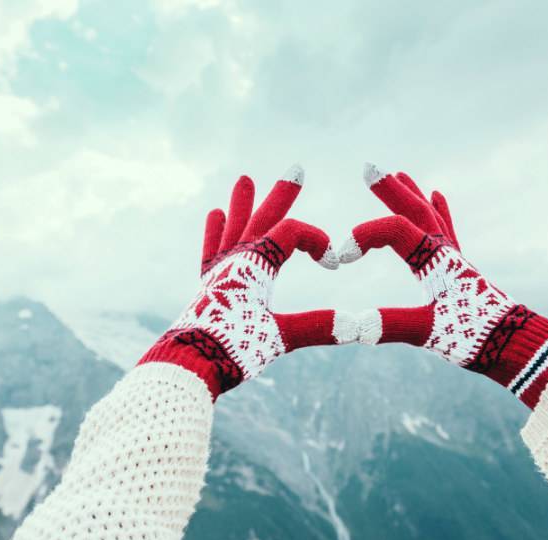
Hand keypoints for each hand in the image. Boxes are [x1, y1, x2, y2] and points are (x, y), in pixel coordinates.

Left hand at [140, 165, 356, 398]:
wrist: (190, 360)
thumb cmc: (235, 346)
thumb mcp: (280, 337)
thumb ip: (317, 327)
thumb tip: (357, 327)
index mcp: (256, 264)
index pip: (292, 234)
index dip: (317, 242)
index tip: (332, 264)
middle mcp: (236, 259)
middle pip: (264, 219)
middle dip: (282, 196)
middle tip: (296, 171)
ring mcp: (219, 269)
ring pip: (234, 228)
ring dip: (243, 204)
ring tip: (243, 181)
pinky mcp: (207, 283)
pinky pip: (212, 248)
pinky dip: (215, 231)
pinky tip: (215, 215)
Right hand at [340, 163, 547, 408]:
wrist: (515, 344)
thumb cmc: (474, 337)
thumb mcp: (428, 333)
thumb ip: (392, 325)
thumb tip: (354, 327)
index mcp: (435, 262)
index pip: (396, 231)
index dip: (364, 238)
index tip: (341, 258)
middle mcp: (445, 253)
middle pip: (415, 210)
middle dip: (390, 190)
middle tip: (368, 168)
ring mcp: (454, 259)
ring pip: (431, 216)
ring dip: (412, 195)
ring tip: (400, 174)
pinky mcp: (460, 268)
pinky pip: (447, 230)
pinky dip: (439, 210)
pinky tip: (439, 197)